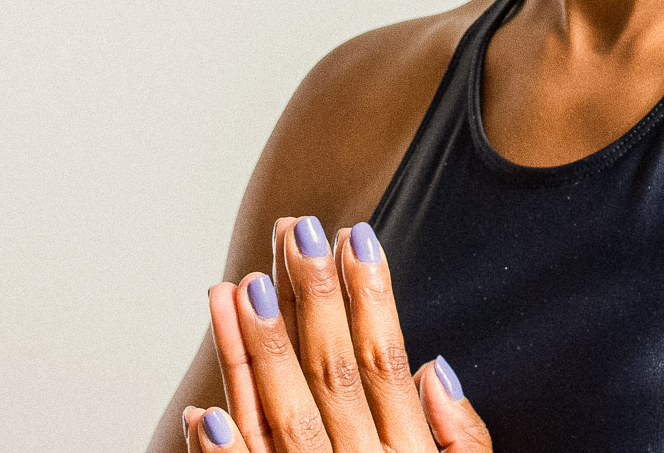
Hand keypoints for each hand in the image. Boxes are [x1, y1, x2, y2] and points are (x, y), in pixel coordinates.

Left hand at [182, 216, 490, 452]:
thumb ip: (460, 440)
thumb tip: (438, 366)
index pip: (388, 365)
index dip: (373, 299)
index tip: (356, 236)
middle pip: (334, 376)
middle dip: (314, 300)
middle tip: (295, 232)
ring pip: (282, 420)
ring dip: (258, 354)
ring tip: (239, 287)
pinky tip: (202, 407)